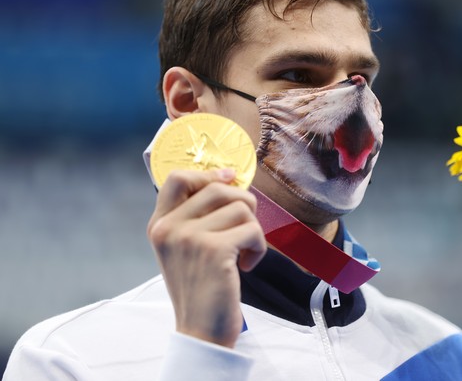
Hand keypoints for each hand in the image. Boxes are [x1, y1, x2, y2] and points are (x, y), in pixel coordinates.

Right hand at [147, 169, 266, 347]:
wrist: (200, 330)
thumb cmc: (201, 287)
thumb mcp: (185, 248)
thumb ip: (196, 216)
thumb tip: (229, 179)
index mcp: (159, 225)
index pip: (177, 178)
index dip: (209, 173)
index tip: (231, 178)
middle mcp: (169, 228)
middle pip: (219, 188)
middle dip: (244, 204)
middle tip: (245, 229)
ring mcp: (190, 238)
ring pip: (241, 207)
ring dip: (252, 230)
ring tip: (244, 252)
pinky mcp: (214, 250)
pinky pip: (252, 229)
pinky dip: (259, 248)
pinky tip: (247, 265)